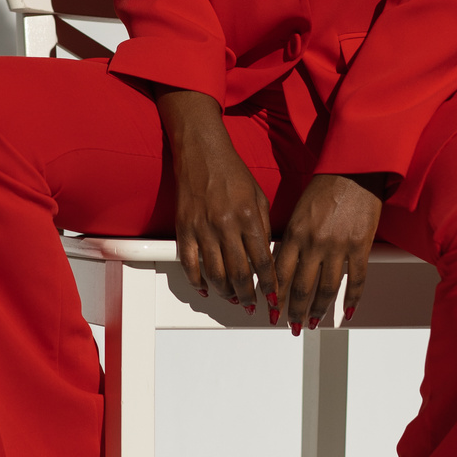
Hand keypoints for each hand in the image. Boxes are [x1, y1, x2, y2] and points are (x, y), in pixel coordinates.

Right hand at [156, 90, 275, 313]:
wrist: (201, 153)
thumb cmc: (232, 172)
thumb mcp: (259, 197)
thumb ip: (264, 228)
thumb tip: (265, 258)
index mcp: (249, 217)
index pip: (262, 261)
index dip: (268, 284)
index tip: (272, 296)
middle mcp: (226, 225)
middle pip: (239, 273)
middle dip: (247, 295)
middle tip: (251, 304)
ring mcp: (202, 228)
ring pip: (215, 274)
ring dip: (225, 292)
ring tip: (233, 298)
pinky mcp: (184, 228)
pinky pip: (189, 264)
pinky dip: (197, 281)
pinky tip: (206, 288)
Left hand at [274, 173, 382, 330]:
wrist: (354, 169)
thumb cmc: (325, 186)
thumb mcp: (299, 212)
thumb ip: (292, 239)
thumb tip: (285, 266)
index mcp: (294, 233)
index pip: (280, 274)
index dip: (275, 297)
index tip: (272, 310)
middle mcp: (314, 243)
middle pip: (301, 287)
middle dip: (294, 311)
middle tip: (292, 325)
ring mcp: (338, 246)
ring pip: (326, 289)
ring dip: (319, 310)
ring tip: (314, 323)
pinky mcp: (360, 246)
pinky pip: (357, 280)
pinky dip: (352, 299)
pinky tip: (347, 312)